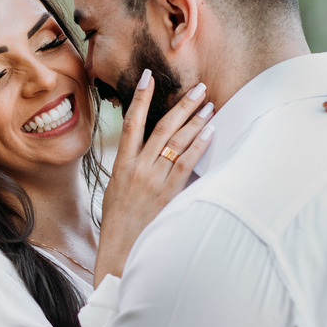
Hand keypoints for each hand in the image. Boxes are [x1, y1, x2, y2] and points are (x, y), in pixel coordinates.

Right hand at [93, 70, 214, 284]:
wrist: (121, 249)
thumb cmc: (118, 221)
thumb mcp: (116, 189)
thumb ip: (132, 167)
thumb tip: (149, 151)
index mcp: (122, 164)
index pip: (131, 123)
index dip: (140, 98)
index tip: (148, 77)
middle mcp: (138, 168)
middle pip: (162, 127)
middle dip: (182, 105)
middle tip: (199, 88)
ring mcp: (154, 179)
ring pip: (177, 142)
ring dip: (195, 121)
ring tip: (209, 104)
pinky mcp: (169, 193)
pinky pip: (186, 163)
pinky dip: (199, 146)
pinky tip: (210, 132)